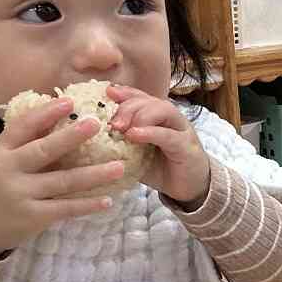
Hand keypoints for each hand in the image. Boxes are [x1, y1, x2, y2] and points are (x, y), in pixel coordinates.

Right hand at [0, 98, 121, 256]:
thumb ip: (22, 142)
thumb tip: (54, 115)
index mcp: (0, 151)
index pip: (23, 127)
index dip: (46, 113)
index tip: (69, 101)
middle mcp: (9, 171)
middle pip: (44, 151)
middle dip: (71, 137)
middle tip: (97, 123)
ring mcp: (21, 195)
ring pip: (62, 181)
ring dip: (93, 174)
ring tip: (119, 166)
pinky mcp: (33, 217)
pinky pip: (65, 209)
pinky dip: (87, 205)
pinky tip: (107, 200)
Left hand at [108, 85, 210, 207]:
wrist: (189, 189)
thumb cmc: (161, 169)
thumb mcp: (135, 154)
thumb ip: (120, 144)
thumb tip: (91, 141)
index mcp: (157, 117)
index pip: (141, 97)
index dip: (124, 92)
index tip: (106, 93)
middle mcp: (170, 119)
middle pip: (149, 100)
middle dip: (127, 106)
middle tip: (111, 122)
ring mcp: (180, 130)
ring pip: (162, 110)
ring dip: (140, 116)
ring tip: (121, 128)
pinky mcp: (186, 147)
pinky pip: (168, 135)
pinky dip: (151, 132)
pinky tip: (134, 135)